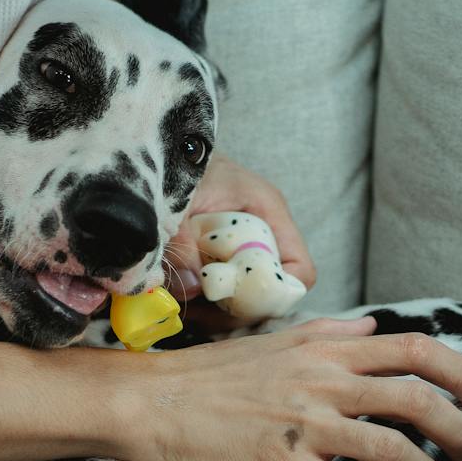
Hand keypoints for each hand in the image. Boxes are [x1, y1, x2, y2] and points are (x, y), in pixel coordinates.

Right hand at [104, 316, 461, 460]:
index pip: (414, 349)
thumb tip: (372, 329)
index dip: (459, 372)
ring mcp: (305, 424)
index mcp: (327, 348)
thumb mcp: (276, 341)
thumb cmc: (210, 376)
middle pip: (419, 400)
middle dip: (457, 431)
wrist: (152, 402)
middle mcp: (324, 380)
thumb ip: (330, 335)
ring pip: (394, 449)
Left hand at [164, 153, 314, 325]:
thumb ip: (182, 242)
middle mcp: (263, 230)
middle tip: (202, 314)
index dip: (277, 294)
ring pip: (247, 293)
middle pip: (272, 289)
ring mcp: (243, 243)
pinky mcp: (221, 251)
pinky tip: (182, 295)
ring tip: (185, 306)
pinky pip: (224, 285)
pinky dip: (205, 298)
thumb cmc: (178, 161)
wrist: (162, 146)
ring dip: (218, 308)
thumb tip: (193, 289)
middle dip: (239, 308)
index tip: (241, 305)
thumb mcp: (178, 200)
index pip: (299, 268)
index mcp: (267, 210)